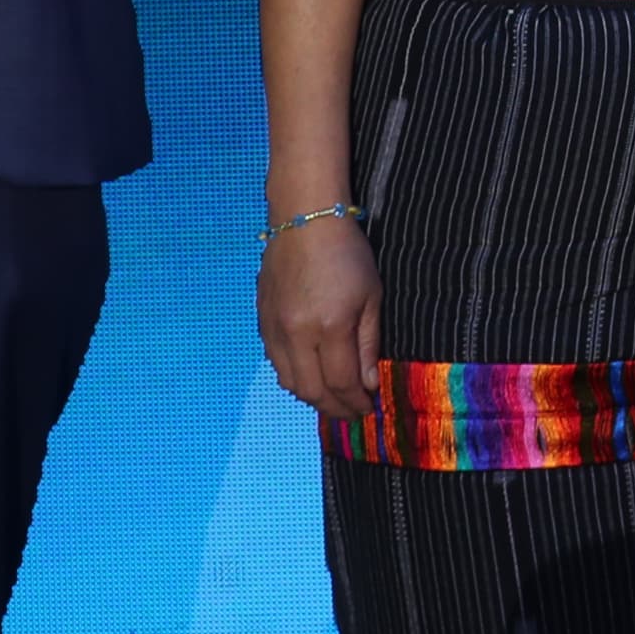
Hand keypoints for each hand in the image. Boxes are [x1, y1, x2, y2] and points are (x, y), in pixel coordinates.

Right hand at [258, 212, 382, 421]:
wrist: (304, 220)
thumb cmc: (347, 253)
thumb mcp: (371, 296)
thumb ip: (369, 343)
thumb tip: (369, 383)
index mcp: (329, 327)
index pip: (342, 383)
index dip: (356, 402)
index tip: (370, 408)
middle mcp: (297, 334)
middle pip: (313, 391)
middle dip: (335, 408)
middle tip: (353, 413)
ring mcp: (275, 330)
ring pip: (290, 382)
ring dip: (313, 398)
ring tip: (334, 400)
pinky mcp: (263, 323)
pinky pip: (276, 364)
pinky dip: (294, 378)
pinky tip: (311, 377)